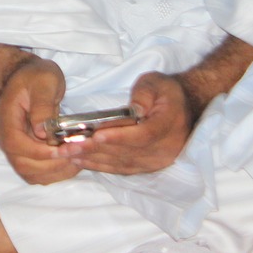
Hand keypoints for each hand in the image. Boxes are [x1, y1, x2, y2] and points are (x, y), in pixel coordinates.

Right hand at [0, 56, 77, 185]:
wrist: (30, 77)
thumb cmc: (37, 76)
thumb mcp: (44, 81)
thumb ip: (42, 105)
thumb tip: (42, 132)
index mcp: (6, 118)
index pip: (16, 144)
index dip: (40, 152)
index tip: (65, 149)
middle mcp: (6, 137)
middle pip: (22, 164)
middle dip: (52, 164)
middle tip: (77, 154)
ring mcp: (15, 147)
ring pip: (30, 173)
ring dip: (55, 172)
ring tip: (77, 159)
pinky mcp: (26, 153)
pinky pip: (37, 173)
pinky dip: (54, 173)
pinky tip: (71, 163)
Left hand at [71, 72, 193, 175]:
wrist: (185, 109)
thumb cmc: (166, 92)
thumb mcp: (156, 83)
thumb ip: (144, 93)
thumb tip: (134, 109)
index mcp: (168, 125)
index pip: (143, 135)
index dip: (119, 137)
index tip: (96, 136)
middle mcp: (165, 149)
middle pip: (127, 153)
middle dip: (95, 150)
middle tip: (68, 147)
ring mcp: (157, 161)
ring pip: (123, 163)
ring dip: (94, 160)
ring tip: (68, 155)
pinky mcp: (148, 166)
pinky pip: (123, 169)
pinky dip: (101, 166)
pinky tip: (82, 162)